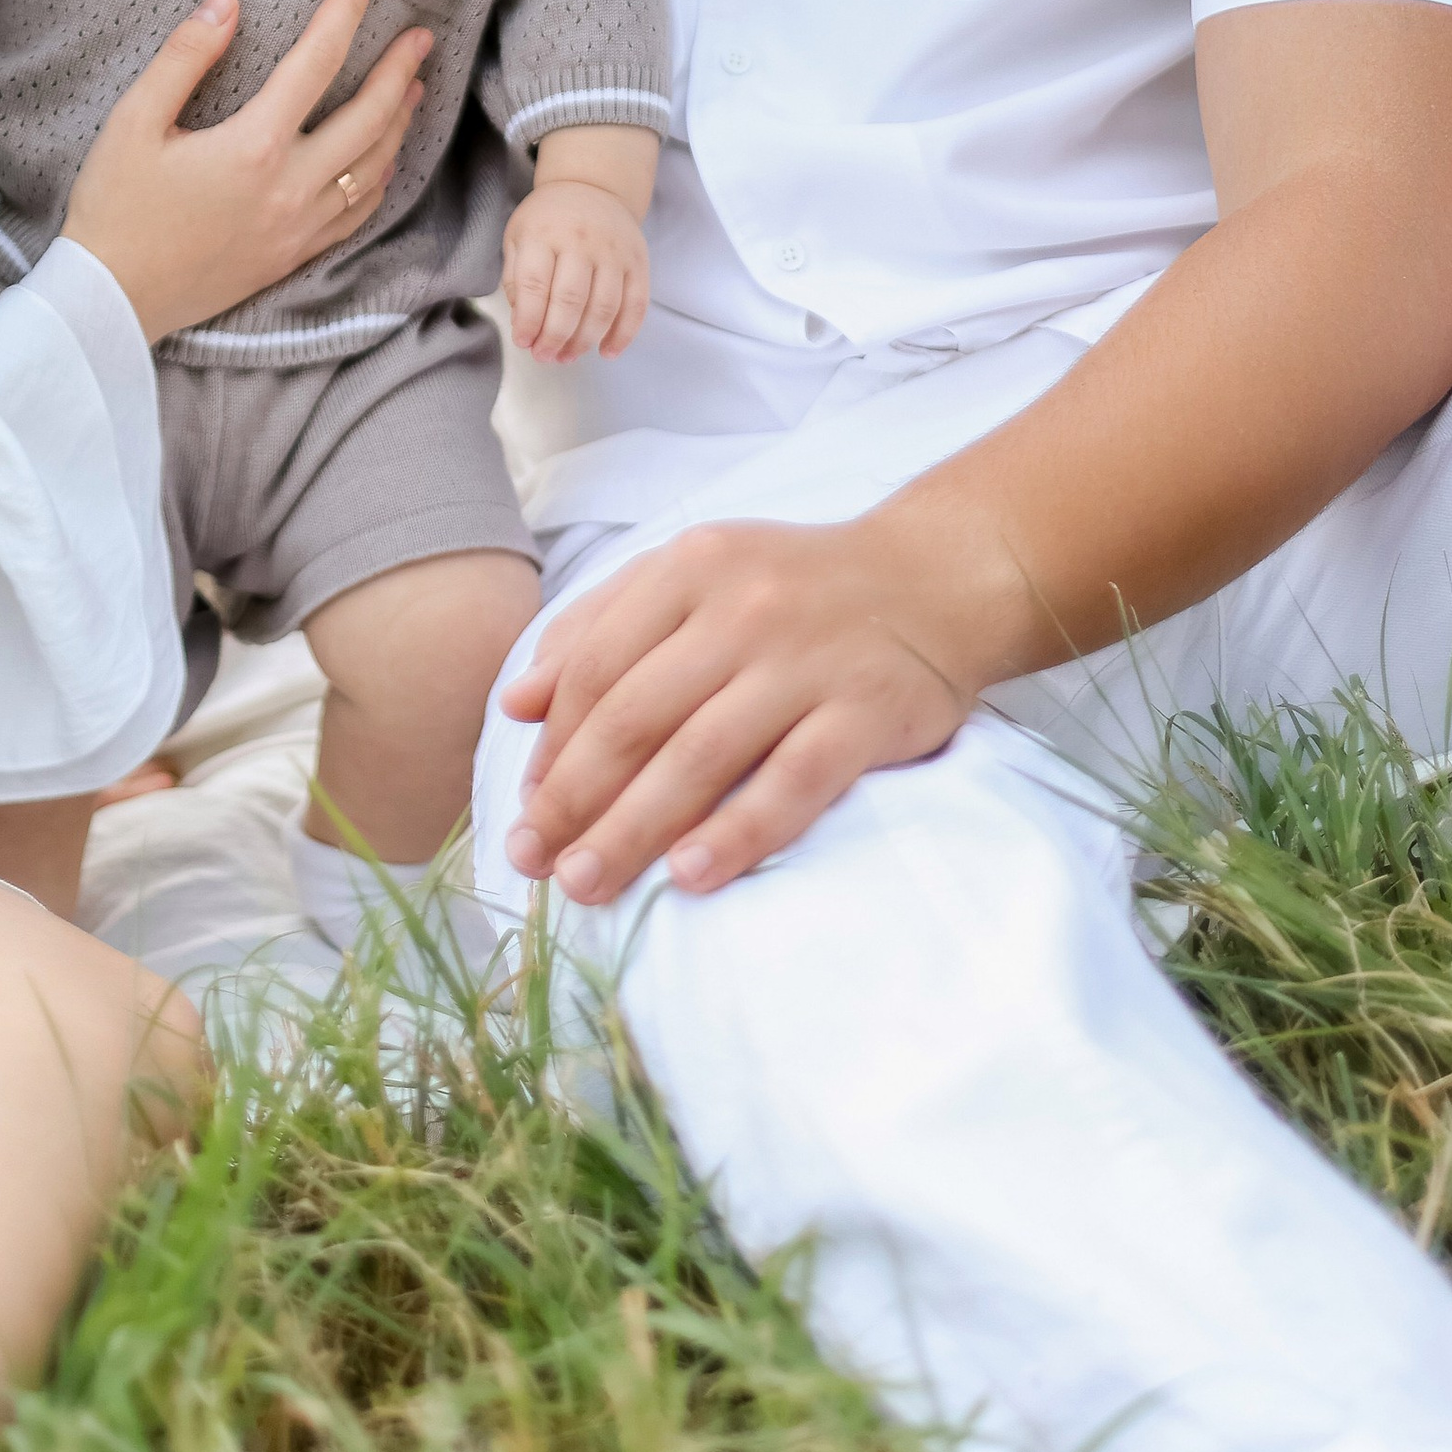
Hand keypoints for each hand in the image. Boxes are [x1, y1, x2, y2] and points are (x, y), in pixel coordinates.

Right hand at [64, 0, 430, 346]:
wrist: (112, 301)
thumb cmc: (115, 207)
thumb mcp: (133, 121)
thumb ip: (184, 58)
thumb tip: (226, 3)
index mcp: (254, 146)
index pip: (317, 61)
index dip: (346, 11)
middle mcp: (291, 187)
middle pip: (369, 117)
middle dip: (400, 70)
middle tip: (421, 36)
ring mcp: (298, 227)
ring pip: (374, 169)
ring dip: (401, 123)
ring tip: (416, 88)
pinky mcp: (294, 256)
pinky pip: (356, 215)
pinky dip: (380, 180)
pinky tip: (384, 163)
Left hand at [497, 515, 981, 899]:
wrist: (935, 578)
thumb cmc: (793, 587)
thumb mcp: (692, 576)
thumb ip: (601, 627)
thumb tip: (517, 703)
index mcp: (689, 569)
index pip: (598, 666)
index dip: (555, 745)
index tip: (528, 808)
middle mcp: (742, 608)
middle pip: (636, 716)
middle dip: (575, 798)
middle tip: (536, 863)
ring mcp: (806, 661)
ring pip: (701, 755)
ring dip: (634, 827)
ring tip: (587, 883)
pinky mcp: (867, 713)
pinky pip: (793, 781)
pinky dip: (739, 831)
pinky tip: (691, 875)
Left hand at [500, 183, 649, 360]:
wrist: (592, 186)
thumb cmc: (548, 219)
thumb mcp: (518, 237)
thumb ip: (515, 280)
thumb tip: (524, 326)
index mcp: (543, 234)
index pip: (534, 285)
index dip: (528, 320)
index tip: (523, 342)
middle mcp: (581, 241)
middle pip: (570, 300)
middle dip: (555, 337)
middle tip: (545, 356)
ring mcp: (614, 252)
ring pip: (604, 307)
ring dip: (585, 341)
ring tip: (567, 357)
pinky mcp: (638, 262)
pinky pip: (636, 305)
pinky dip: (624, 334)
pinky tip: (607, 352)